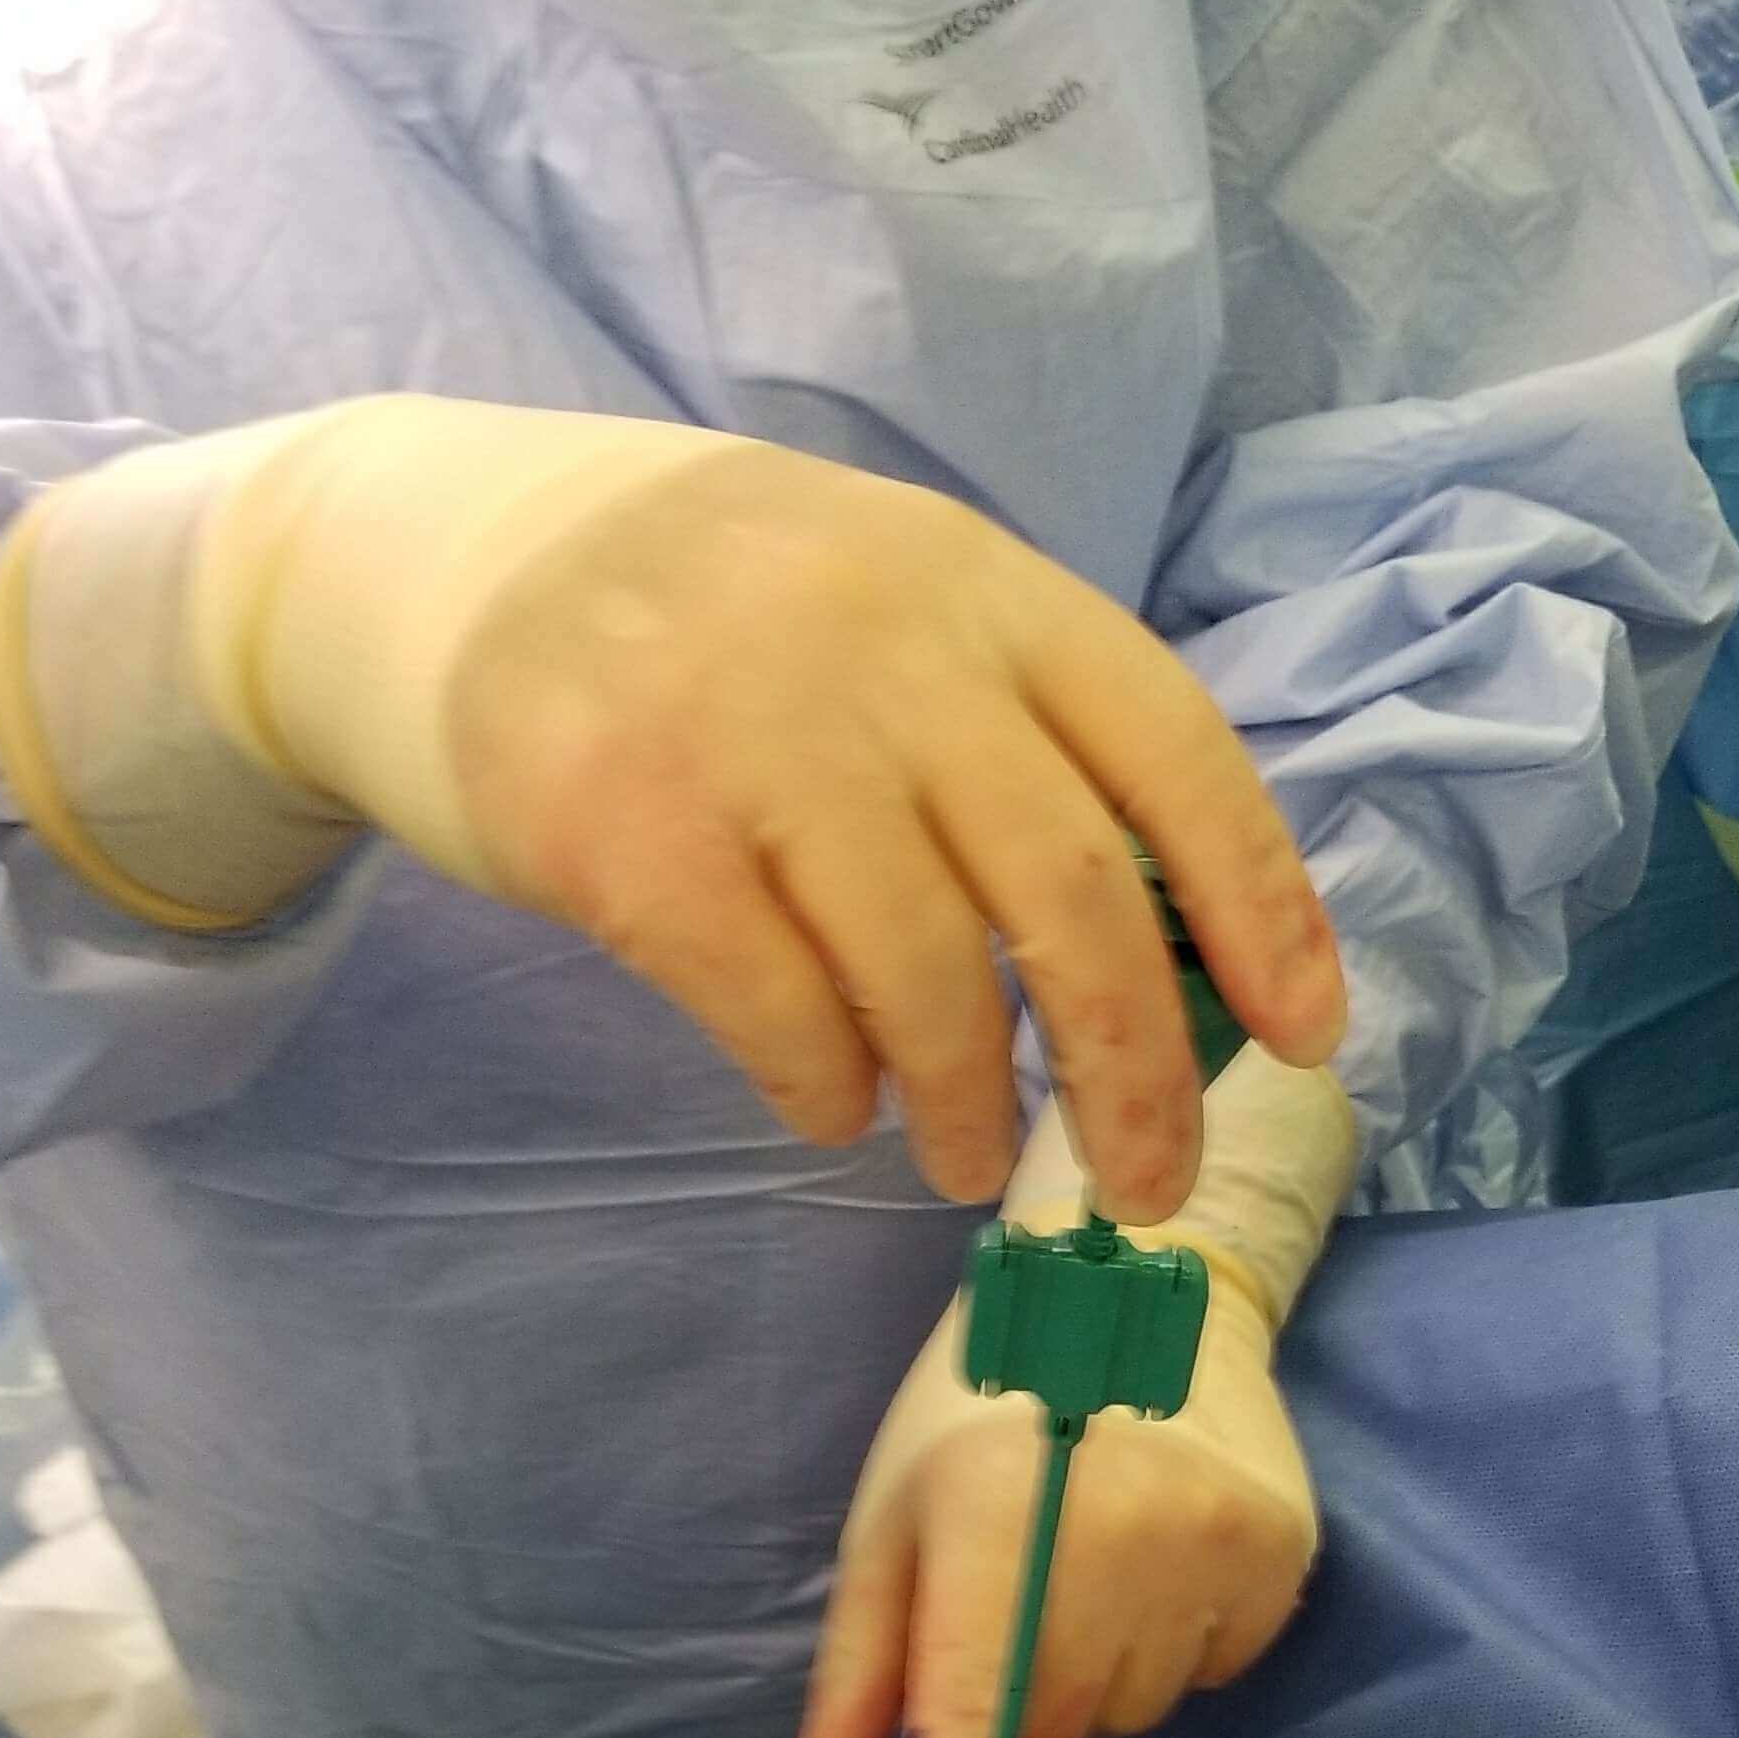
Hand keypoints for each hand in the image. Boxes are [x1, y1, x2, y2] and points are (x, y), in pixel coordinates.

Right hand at [0, 398, 1344, 1218]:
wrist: (434, 556)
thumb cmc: (708, 623)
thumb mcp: (886, 608)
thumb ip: (1013, 738)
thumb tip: (1171, 958)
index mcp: (981, 587)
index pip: (1173, 751)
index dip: (1260, 907)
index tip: (1304, 1037)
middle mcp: (883, 642)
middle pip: (1071, 892)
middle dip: (1133, 1068)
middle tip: (1145, 1181)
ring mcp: (748, 729)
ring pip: (926, 971)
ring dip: (962, 1102)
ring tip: (956, 1161)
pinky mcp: (622, 825)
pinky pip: (775, 1009)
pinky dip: (826, 1086)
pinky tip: (830, 1105)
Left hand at [790, 1265, 1314, 1737]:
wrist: (1142, 1290)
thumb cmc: (984, 1407)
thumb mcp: (898, 1515)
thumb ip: (864, 1659)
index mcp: (997, 1517)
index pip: (973, 1714)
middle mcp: (1119, 1537)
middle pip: (1055, 1730)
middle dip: (1015, 1719)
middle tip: (1009, 1628)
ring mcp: (1213, 1547)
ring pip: (1135, 1712)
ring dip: (1098, 1681)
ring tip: (1088, 1575)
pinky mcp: (1279, 1556)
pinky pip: (1210, 1674)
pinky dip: (1172, 1649)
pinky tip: (1155, 1567)